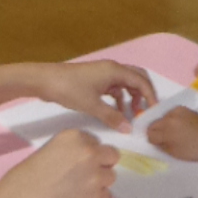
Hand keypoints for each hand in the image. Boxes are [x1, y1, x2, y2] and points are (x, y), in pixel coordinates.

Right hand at [0, 130, 117, 197]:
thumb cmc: (21, 182)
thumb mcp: (46, 152)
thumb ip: (70, 153)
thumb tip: (85, 161)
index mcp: (74, 138)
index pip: (95, 141)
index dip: (86, 152)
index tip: (75, 162)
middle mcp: (89, 154)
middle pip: (111, 156)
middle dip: (101, 164)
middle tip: (83, 175)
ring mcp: (95, 178)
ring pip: (110, 177)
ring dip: (98, 183)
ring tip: (76, 191)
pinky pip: (105, 197)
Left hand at [36, 61, 155, 131]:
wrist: (44, 80)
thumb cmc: (68, 88)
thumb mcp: (92, 105)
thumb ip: (112, 117)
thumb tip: (129, 129)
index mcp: (114, 70)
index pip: (141, 81)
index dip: (150, 96)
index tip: (154, 111)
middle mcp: (112, 69)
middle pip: (136, 78)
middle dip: (143, 94)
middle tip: (146, 111)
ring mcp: (103, 74)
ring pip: (125, 84)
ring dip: (131, 97)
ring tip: (132, 114)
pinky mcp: (95, 80)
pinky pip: (114, 88)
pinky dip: (119, 98)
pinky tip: (117, 111)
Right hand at [147, 107, 197, 160]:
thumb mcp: (178, 153)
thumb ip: (163, 146)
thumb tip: (156, 141)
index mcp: (167, 131)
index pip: (150, 135)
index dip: (154, 141)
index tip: (162, 145)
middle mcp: (168, 118)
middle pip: (153, 125)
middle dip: (157, 132)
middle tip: (167, 139)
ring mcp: (175, 111)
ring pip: (161, 119)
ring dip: (164, 125)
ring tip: (177, 132)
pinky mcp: (182, 108)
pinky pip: (170, 115)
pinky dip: (172, 120)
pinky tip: (182, 126)